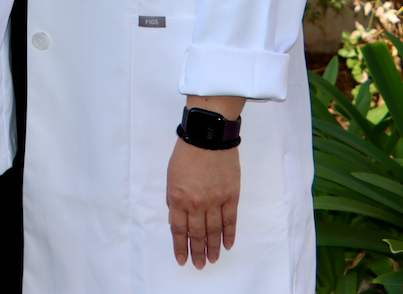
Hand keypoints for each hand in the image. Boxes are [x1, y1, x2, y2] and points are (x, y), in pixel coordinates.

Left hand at [167, 138, 239, 266]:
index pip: (179, 229)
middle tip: (199, 265)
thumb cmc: (186, 154)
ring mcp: (215, 201)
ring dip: (213, 247)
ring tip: (213, 260)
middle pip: (197, 234)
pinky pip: (230, 220)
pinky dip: (229, 234)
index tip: (182, 259)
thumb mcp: (171, 176)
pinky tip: (227, 244)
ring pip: (214, 231)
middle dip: (197, 252)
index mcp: (178, 198)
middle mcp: (196, 204)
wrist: (208, 137)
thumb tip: (178, 216)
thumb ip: (175, 198)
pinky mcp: (231, 196)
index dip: (180, 246)